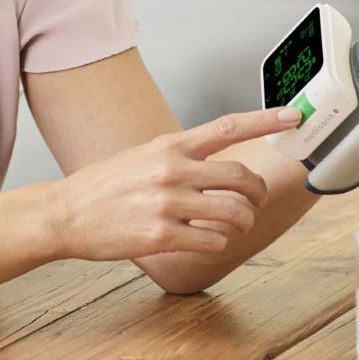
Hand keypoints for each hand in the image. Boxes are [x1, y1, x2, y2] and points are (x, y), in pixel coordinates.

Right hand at [50, 107, 302, 260]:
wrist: (65, 213)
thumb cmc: (104, 186)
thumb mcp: (142, 156)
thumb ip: (178, 157)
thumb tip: (216, 164)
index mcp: (168, 146)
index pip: (227, 127)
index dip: (265, 120)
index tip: (293, 116)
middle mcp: (171, 170)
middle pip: (241, 176)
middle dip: (258, 192)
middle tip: (256, 200)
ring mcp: (167, 204)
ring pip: (234, 212)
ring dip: (243, 222)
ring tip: (234, 225)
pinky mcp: (161, 236)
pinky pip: (212, 241)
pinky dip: (218, 243)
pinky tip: (205, 240)